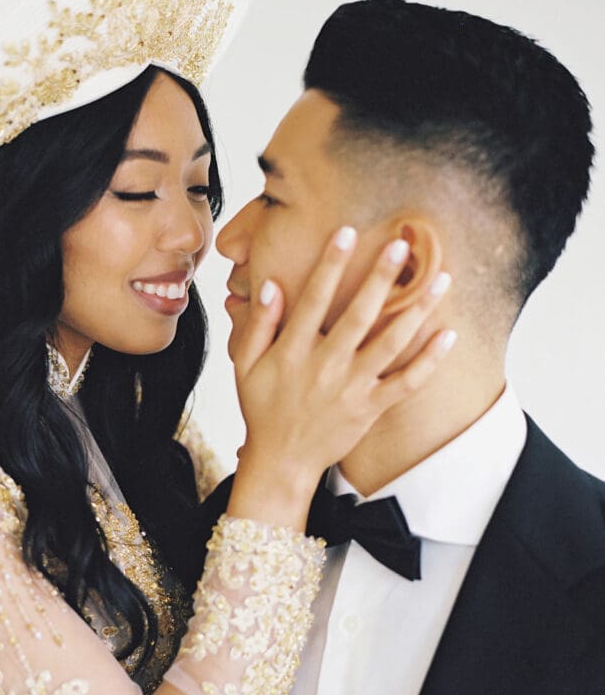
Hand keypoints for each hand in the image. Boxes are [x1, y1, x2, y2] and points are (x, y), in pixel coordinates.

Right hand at [226, 230, 454, 527]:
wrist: (281, 462)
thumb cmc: (262, 410)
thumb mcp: (245, 366)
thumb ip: (258, 325)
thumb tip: (271, 285)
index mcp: (293, 351)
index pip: (313, 298)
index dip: (330, 263)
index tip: (347, 232)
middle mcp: (325, 366)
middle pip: (358, 315)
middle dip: (380, 278)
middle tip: (403, 245)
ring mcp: (352, 388)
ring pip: (390, 344)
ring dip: (417, 311)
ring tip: (440, 281)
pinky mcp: (370, 409)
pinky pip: (406, 384)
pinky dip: (429, 361)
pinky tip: (448, 336)